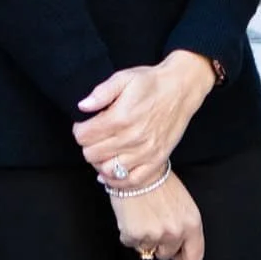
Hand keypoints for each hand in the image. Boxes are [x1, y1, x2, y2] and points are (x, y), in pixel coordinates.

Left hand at [75, 53, 217, 185]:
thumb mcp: (123, 78)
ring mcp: (145, 152)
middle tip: (95, 136)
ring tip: (105, 149)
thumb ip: (101, 92)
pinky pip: (131, 181)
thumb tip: (82, 107)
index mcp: (120, 118)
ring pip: (108, 170)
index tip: (85, 124)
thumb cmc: (151, 83)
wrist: (181, 89)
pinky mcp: (156, 160)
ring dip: (101, 161)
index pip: (83, 137)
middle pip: (91, 155)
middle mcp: (131, 138)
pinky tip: (114, 169)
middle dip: (88, 144)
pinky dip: (119, 179)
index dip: (80, 129)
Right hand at [111, 168, 205, 259]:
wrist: (137, 169)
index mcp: (192, 224)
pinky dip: (128, 233)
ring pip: (147, 250)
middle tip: (152, 226)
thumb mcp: (183, 204)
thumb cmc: (159, 182)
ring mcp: (156, 235)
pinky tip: (131, 216)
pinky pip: (130, 243)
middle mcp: (176, 231)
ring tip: (141, 217)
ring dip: (142, 238)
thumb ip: (183, 226)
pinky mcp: (135, 235)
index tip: (174, 251)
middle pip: (167, 256)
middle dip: (159, 245)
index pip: (194, 257)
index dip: (182, 255)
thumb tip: (177, 245)